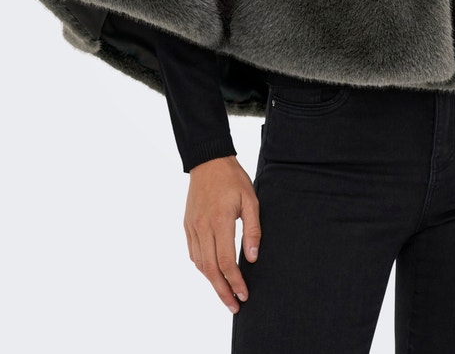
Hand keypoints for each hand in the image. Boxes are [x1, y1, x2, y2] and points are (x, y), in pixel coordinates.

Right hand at [184, 155, 261, 313]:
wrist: (208, 161)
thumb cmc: (233, 179)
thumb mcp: (250, 200)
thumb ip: (253, 230)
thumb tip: (252, 258)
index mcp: (219, 221)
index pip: (226, 261)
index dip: (235, 282)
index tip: (244, 294)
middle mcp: (202, 227)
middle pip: (210, 269)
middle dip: (223, 291)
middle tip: (234, 306)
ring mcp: (192, 227)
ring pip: (200, 264)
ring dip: (212, 283)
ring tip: (225, 295)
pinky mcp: (187, 225)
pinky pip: (193, 253)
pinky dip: (203, 267)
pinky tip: (212, 274)